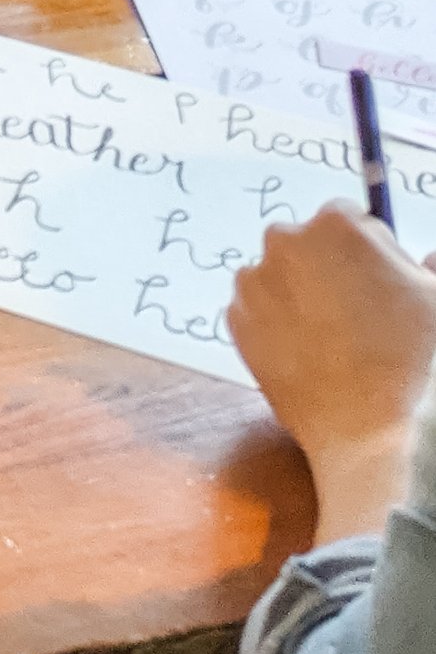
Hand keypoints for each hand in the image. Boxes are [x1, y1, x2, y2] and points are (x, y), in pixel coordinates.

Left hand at [229, 206, 435, 540]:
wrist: (374, 433)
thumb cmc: (417, 363)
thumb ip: (425, 267)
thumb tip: (425, 259)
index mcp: (336, 225)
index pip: (350, 220)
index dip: (370, 253)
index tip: (381, 285)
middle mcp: (284, 242)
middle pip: (308, 245)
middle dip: (329, 270)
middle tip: (360, 317)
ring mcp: (255, 283)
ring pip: (280, 279)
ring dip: (300, 297)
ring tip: (336, 343)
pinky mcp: (236, 323)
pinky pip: (259, 313)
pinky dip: (278, 327)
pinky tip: (310, 358)